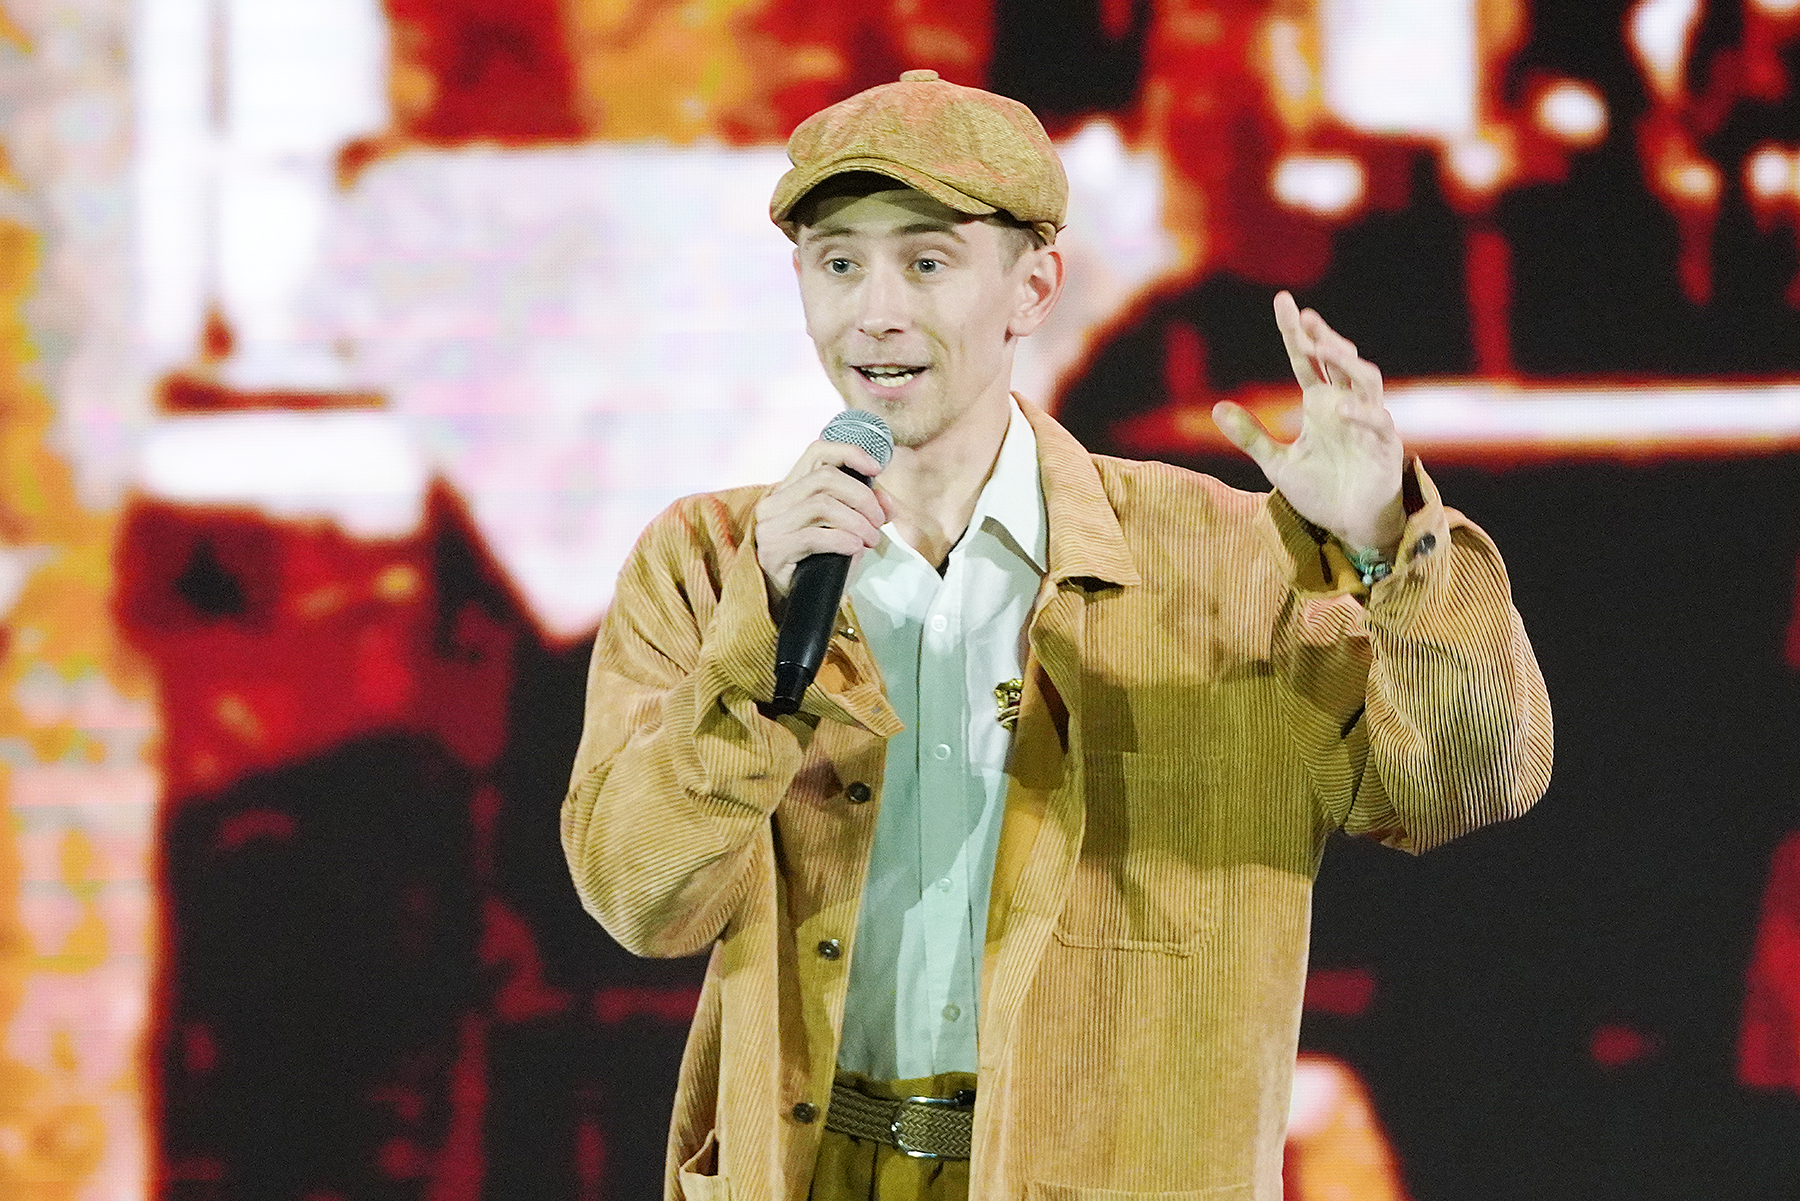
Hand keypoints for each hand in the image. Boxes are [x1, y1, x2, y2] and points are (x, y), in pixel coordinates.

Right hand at [754, 439, 894, 601]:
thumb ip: (864, 510)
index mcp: (790, 488)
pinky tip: (856, 549)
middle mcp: (774, 503)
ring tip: (871, 539)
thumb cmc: (821, 562)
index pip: (817, 452)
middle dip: (862, 497)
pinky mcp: (774, 551)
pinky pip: (814, 536)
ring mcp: (770, 527)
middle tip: (879, 520)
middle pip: (825, 478)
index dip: (849, 453)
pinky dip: (843, 540)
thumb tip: (888, 503)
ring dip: (856, 521)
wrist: (798, 602)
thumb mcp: (845, 529)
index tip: (876, 469)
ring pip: (821, 504)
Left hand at [1212, 292, 1404, 553]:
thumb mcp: (1276, 464)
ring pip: (1366, 379)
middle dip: (1324, 336)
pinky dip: (1361, 414)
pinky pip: (1378, 422)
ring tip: (1323, 347)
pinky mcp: (1386, 446)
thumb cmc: (1320, 492)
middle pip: (1339, 359)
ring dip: (1346, 361)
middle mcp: (1346, 404)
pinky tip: (1340, 410)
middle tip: (1304, 318)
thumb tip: (1216, 408)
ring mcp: (1369, 422)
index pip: (1307, 359)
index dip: (1296, 331)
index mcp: (1321, 403)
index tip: (1283, 301)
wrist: (1350, 527)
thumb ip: (1251, 437)